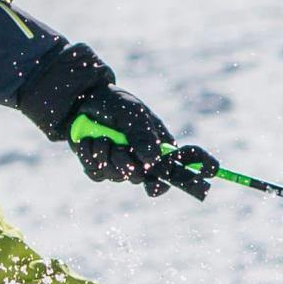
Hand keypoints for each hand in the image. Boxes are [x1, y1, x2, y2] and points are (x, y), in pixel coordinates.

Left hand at [16, 44, 206, 197]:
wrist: (82, 101)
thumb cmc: (115, 104)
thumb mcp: (132, 114)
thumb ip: (143, 135)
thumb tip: (153, 161)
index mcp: (159, 146)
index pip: (180, 169)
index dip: (191, 179)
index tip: (199, 182)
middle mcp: (142, 160)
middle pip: (144, 180)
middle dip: (128, 163)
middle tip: (119, 146)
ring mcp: (121, 165)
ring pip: (118, 177)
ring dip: (106, 155)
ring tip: (101, 137)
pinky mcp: (100, 168)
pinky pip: (96, 174)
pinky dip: (90, 157)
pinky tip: (89, 141)